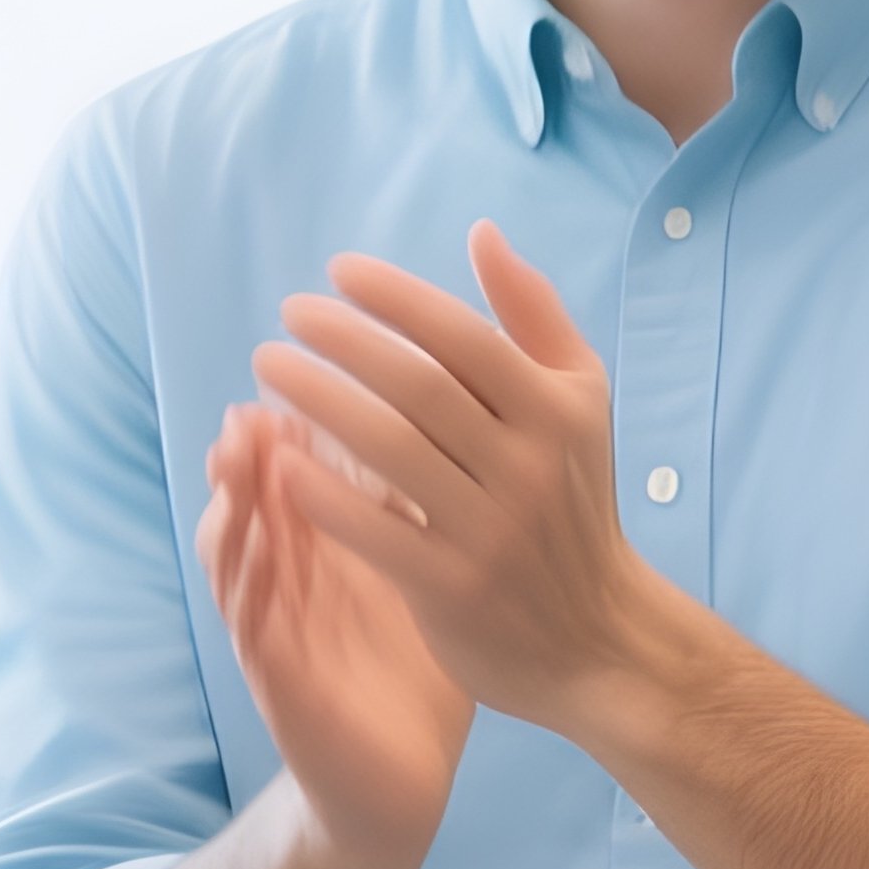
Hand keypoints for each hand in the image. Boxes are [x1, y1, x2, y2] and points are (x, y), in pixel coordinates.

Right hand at [198, 393, 474, 858]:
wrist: (407, 774)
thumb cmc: (414, 661)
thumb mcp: (424, 563)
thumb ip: (419, 498)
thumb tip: (444, 407)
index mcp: (331, 548)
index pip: (306, 471)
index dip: (300, 421)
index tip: (308, 364)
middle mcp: (296, 581)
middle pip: (259, 503)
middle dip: (252, 452)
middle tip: (254, 400)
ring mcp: (282, 630)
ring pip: (241, 555)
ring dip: (233, 504)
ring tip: (233, 455)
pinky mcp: (281, 685)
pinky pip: (254, 627)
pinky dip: (246, 583)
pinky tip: (251, 549)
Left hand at [249, 220, 652, 733]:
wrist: (598, 636)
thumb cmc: (575, 502)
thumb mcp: (579, 401)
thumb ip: (533, 315)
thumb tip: (482, 233)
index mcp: (555, 410)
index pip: (465, 335)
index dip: (397, 297)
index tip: (338, 272)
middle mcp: (526, 465)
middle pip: (418, 386)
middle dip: (344, 340)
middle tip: (288, 315)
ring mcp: (490, 530)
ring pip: (390, 450)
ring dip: (319, 401)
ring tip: (269, 369)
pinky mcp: (454, 589)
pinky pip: (377, 531)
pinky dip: (326, 493)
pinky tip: (281, 461)